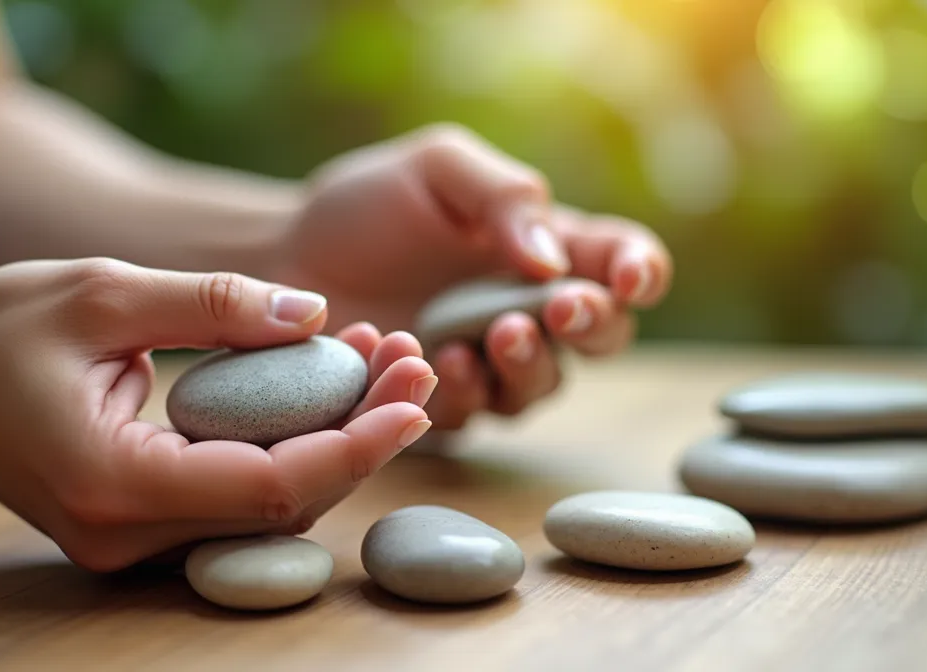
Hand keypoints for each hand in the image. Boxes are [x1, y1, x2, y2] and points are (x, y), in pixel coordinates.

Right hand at [0, 258, 433, 571]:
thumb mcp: (101, 291)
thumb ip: (211, 303)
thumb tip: (315, 312)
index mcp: (114, 485)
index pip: (269, 486)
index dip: (355, 446)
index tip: (415, 396)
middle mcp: (130, 535)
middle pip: (284, 503)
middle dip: (362, 434)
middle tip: (414, 358)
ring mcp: (136, 542)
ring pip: (270, 505)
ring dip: (336, 437)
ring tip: (384, 358)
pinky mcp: (145, 525)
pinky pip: (240, 495)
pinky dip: (292, 443)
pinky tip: (326, 383)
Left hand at [275, 124, 672, 428]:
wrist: (287, 257)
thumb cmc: (367, 205)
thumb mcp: (437, 168)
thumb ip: (503, 195)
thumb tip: (552, 259)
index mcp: (544, 246)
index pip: (619, 260)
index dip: (640, 270)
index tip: (627, 276)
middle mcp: (528, 309)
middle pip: (602, 334)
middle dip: (592, 323)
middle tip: (561, 307)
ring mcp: (489, 363)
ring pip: (543, 383)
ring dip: (530, 362)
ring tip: (493, 333)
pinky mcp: (443, 403)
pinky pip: (476, 413)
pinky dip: (466, 391)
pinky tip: (439, 361)